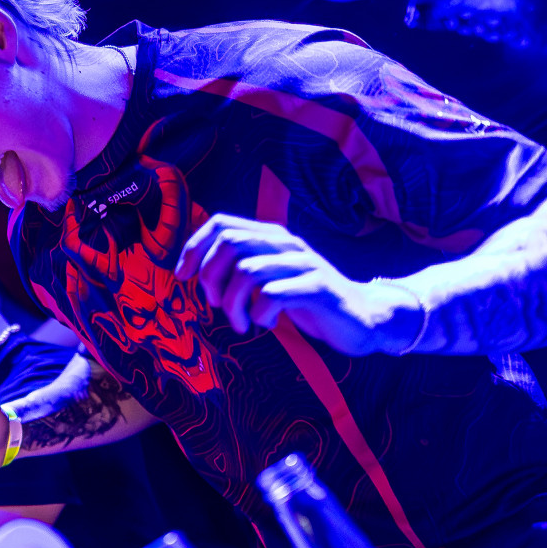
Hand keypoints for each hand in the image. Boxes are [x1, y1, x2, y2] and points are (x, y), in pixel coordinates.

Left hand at [176, 214, 420, 354]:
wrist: (364, 318)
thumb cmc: (309, 303)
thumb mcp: (271, 280)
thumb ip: (242, 269)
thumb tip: (196, 272)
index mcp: (272, 237)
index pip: (221, 223)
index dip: (194, 247)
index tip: (182, 276)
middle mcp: (286, 243)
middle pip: (229, 243)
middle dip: (210, 277)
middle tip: (215, 305)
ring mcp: (304, 263)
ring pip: (246, 271)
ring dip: (233, 304)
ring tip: (241, 323)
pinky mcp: (318, 287)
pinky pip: (273, 294)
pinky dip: (259, 313)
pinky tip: (265, 324)